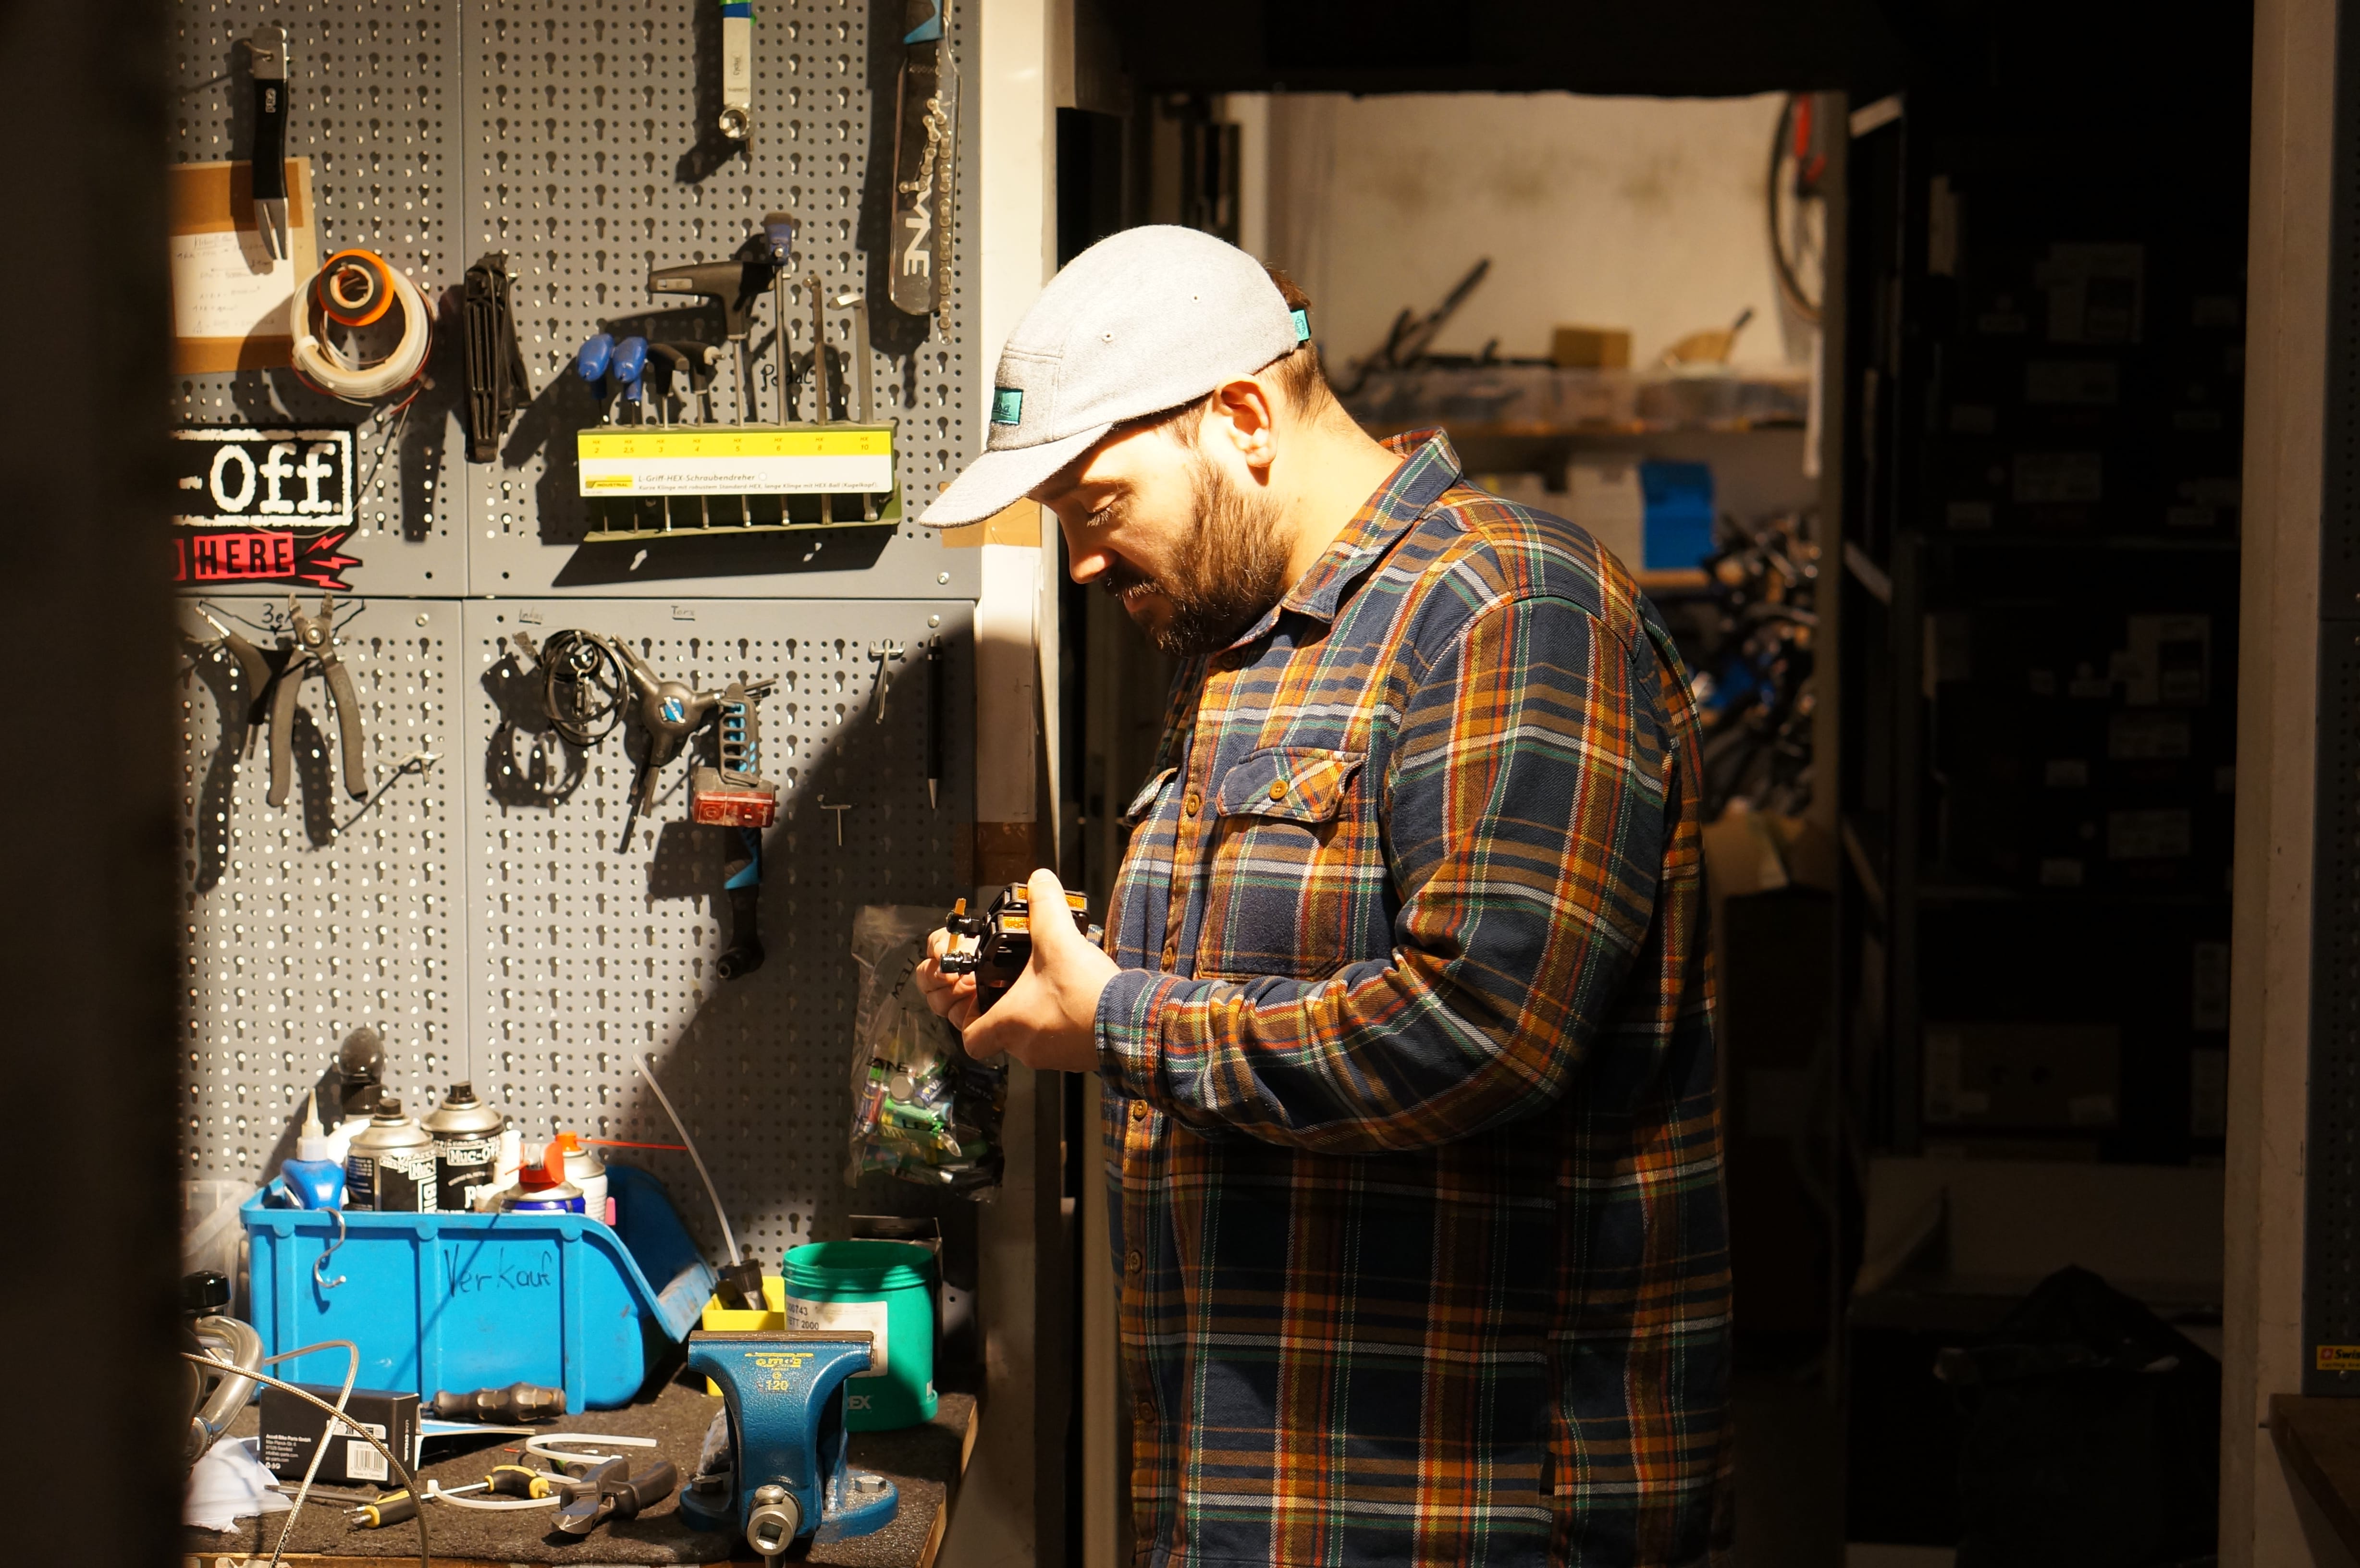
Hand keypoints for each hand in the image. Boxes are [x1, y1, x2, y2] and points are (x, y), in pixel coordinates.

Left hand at [915, 869, 1116, 1073]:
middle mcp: (1026, 1047)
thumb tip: (1039, 880)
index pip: (970, 1039)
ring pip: (1032, 1036)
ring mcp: (1052, 1056)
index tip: (981, 998)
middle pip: (1002, 1033)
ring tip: (1055, 984)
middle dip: (1011, 1006)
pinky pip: (1059, 1040)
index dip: (969, 1018)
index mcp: (1008, 1024)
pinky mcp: (1076, 1057)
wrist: (1131, 1022)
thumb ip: (1044, 905)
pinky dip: (1063, 1021)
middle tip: (1025, 981)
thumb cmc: (1086, 993)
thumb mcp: (1058, 939)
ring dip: (1039, 1012)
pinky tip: (1076, 997)